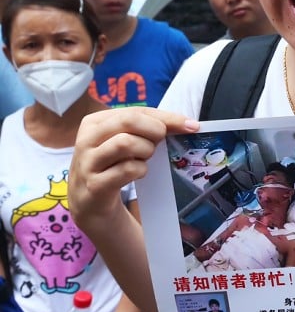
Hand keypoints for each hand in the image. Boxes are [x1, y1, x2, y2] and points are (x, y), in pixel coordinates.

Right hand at [69, 107, 198, 233]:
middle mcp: (87, 139)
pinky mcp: (95, 184)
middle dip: (153, 130)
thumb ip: (150, 127)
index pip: (136, 111)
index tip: (191, 125)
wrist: (91, 200)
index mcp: (95, 122)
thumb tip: (190, 124)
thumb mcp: (126, 140)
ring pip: (126, 143)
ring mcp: (88, 162)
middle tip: (159, 143)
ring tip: (144, 158)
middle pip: (129, 120)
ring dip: (146, 151)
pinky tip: (138, 173)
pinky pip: (127, 170)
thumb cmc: (114, 164)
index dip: (166, 117)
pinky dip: (140, 170)